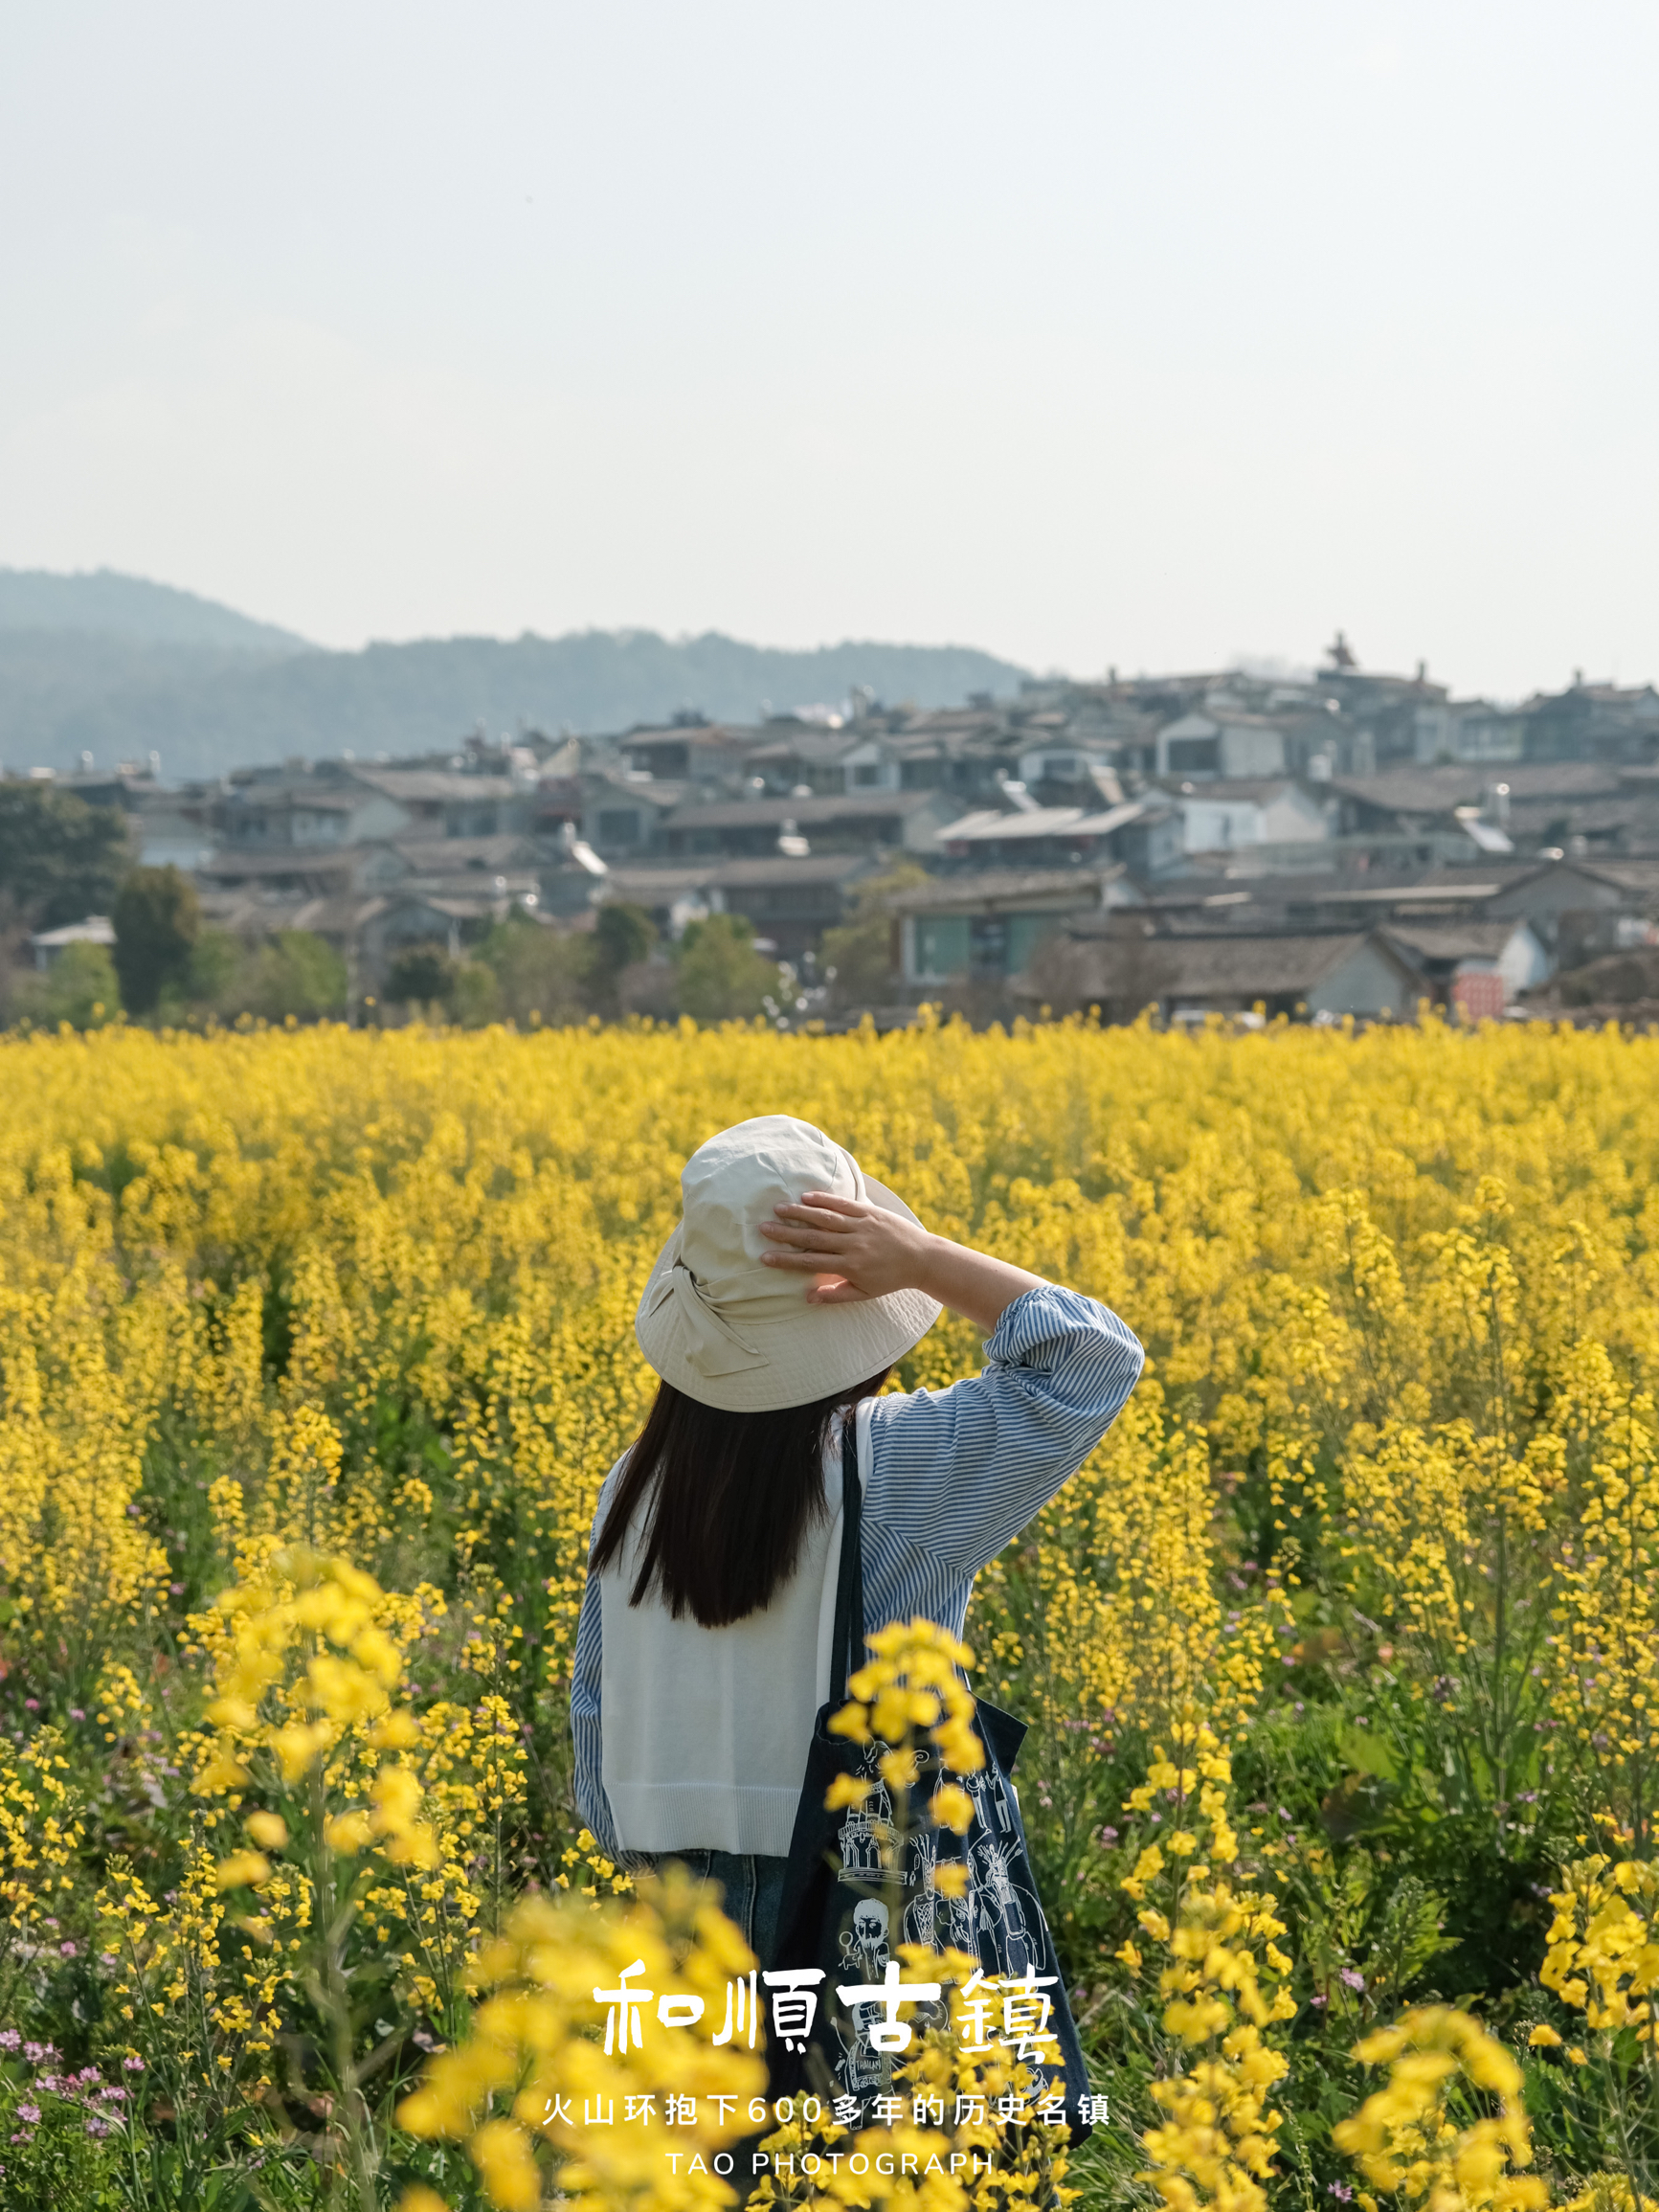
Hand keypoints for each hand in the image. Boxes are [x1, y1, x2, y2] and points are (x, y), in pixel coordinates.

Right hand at [759, 1192, 932, 1304]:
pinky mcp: (869, 1212)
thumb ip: (836, 1295)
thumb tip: (807, 1297)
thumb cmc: (890, 1278)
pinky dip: (824, 1199)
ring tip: (778, 1209)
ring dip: (800, 1213)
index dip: (786, 1260)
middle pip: (813, 1238)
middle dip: (786, 1234)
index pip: (811, 1263)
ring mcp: (861, 1226)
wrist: (921, 1258)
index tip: (765, 1257)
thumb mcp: (865, 1293)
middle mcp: (853, 1245)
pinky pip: (843, 1205)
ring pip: (825, 1219)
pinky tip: (806, 1196)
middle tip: (763, 1229)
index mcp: (850, 1267)